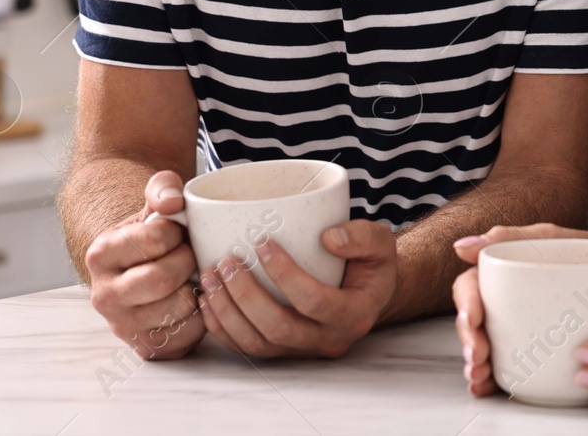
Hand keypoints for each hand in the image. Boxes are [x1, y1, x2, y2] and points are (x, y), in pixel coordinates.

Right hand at [85, 170, 205, 359]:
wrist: (143, 267)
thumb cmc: (152, 234)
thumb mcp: (154, 203)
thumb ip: (162, 188)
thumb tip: (173, 202)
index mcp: (100, 255)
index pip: (155, 239)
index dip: (176, 232)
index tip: (175, 232)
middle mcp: (104, 296)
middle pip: (162, 278)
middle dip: (186, 260)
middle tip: (188, 254)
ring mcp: (124, 326)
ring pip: (178, 308)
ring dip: (196, 288)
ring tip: (189, 276)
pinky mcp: (148, 348)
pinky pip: (189, 334)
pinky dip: (201, 315)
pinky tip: (193, 299)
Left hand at [198, 219, 396, 357]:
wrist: (368, 291)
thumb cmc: (371, 263)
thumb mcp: (380, 242)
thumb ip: (362, 237)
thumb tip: (328, 238)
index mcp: (354, 314)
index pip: (313, 300)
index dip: (284, 274)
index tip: (262, 243)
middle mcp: (328, 340)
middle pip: (278, 328)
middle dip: (245, 295)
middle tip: (227, 261)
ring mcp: (303, 350)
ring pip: (256, 343)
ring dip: (227, 311)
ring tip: (210, 276)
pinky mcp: (283, 351)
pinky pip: (246, 349)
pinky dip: (221, 327)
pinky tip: (207, 299)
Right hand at [451, 223, 587, 395]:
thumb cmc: (574, 250)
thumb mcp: (544, 237)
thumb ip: (507, 237)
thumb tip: (461, 247)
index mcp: (496, 274)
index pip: (469, 287)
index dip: (466, 304)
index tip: (473, 320)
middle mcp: (499, 302)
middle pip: (472, 322)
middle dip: (470, 342)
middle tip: (477, 357)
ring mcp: (513, 325)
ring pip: (483, 346)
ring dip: (476, 363)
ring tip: (480, 377)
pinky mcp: (529, 346)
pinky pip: (506, 364)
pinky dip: (493, 379)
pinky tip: (487, 388)